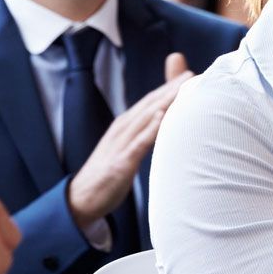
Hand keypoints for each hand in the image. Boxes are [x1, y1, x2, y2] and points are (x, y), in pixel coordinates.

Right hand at [67, 52, 192, 227]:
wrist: (80, 199)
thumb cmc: (107, 175)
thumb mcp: (125, 150)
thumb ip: (142, 137)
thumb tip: (159, 127)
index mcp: (124, 126)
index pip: (150, 102)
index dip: (169, 88)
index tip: (190, 75)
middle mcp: (122, 130)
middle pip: (149, 105)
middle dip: (170, 88)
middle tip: (192, 74)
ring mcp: (120, 145)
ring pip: (145, 119)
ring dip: (164, 102)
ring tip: (182, 88)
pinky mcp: (120, 163)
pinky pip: (137, 144)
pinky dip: (150, 129)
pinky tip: (161, 117)